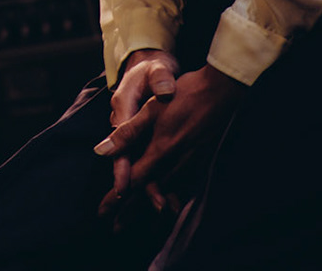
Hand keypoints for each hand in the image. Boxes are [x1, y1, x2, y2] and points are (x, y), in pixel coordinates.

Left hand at [97, 63, 246, 217]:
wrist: (221, 93)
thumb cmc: (183, 96)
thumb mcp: (150, 110)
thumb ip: (126, 133)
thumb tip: (100, 151)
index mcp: (160, 152)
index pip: (133, 182)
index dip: (116, 198)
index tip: (103, 213)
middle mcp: (176, 164)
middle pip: (148, 194)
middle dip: (129, 211)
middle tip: (114, 227)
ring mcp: (190, 164)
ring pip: (165, 193)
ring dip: (147, 207)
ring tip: (134, 220)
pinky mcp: (200, 161)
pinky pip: (182, 187)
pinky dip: (169, 198)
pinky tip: (166, 204)